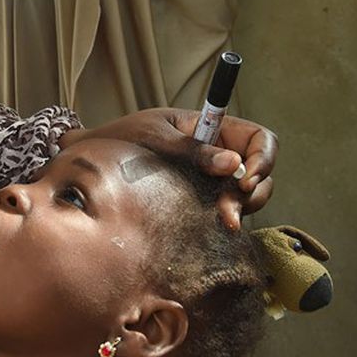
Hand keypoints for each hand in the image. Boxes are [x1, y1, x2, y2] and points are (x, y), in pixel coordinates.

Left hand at [59, 108, 277, 229]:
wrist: (92, 158)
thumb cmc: (122, 139)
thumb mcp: (157, 138)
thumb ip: (193, 150)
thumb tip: (234, 164)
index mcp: (212, 128)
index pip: (259, 138)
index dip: (264, 158)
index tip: (246, 180)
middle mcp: (218, 154)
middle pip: (260, 173)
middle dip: (252, 194)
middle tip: (228, 214)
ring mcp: (210, 179)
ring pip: (246, 197)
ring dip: (239, 210)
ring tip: (219, 222)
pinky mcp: (198, 201)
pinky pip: (222, 211)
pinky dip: (222, 220)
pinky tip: (209, 228)